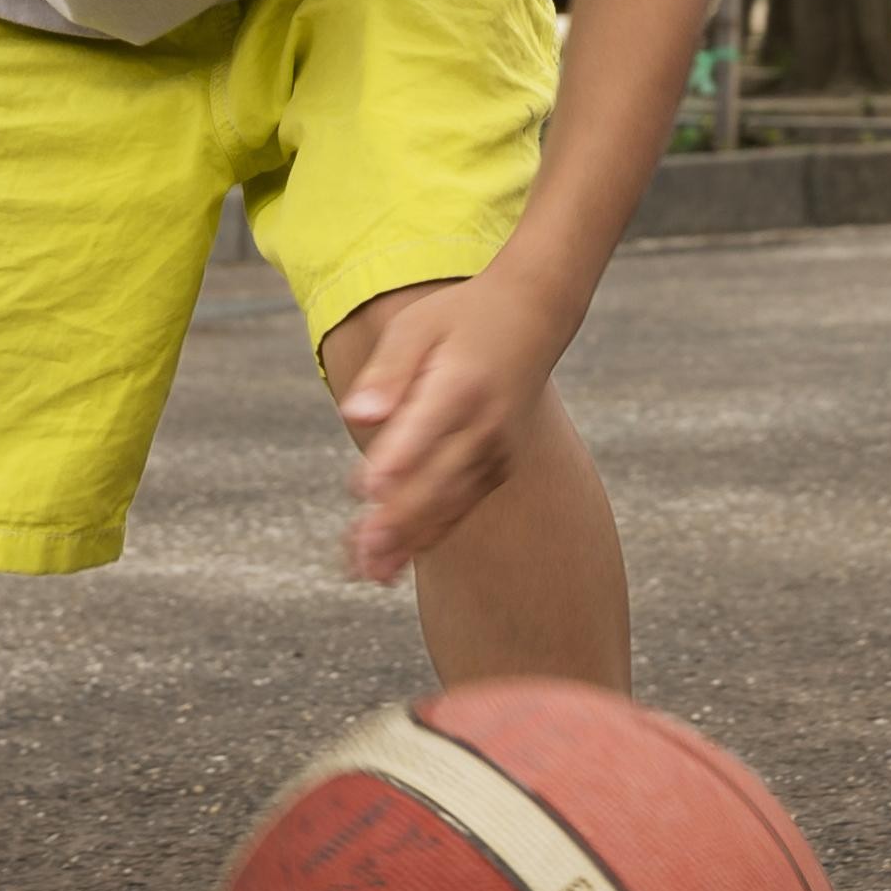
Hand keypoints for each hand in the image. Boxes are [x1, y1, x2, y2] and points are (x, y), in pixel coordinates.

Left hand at [334, 275, 565, 582]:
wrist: (533, 317)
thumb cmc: (461, 319)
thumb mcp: (417, 327)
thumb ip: (387, 373)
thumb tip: (356, 414)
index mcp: (463, 383)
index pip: (428, 426)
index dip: (397, 460)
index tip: (365, 490)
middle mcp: (487, 424)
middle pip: (440, 479)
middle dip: (399, 520)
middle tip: (360, 553)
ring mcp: (497, 450)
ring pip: (450, 505)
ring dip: (410, 540)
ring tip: (369, 574)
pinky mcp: (498, 468)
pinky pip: (460, 508)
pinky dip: (427, 537)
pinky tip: (393, 564)